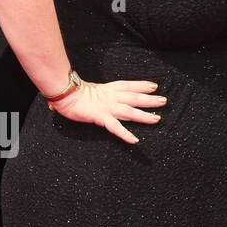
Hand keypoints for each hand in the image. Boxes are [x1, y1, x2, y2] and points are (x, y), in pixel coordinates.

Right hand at [49, 78, 165, 143]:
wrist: (62, 93)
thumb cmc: (68, 92)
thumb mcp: (82, 91)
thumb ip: (83, 94)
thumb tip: (66, 99)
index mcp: (106, 89)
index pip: (127, 86)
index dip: (141, 85)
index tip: (154, 86)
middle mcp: (110, 97)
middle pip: (134, 98)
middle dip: (149, 99)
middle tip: (164, 101)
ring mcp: (107, 107)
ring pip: (130, 111)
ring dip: (144, 115)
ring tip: (158, 118)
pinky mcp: (101, 117)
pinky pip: (116, 127)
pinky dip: (126, 134)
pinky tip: (134, 140)